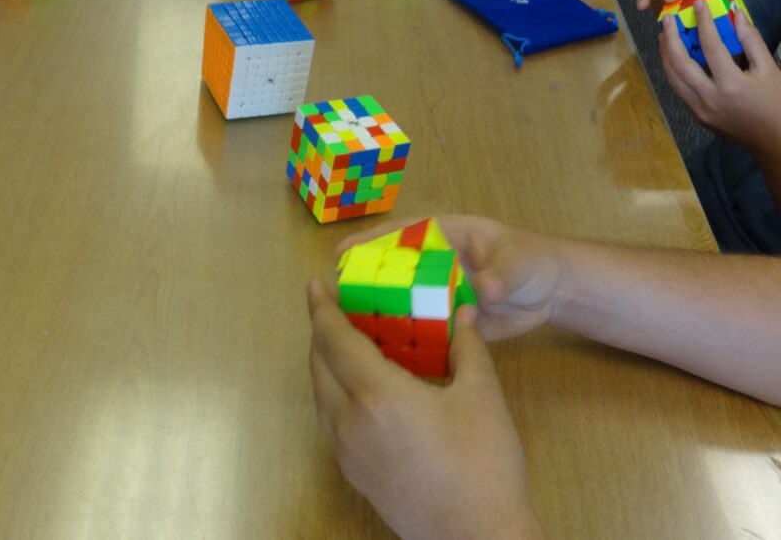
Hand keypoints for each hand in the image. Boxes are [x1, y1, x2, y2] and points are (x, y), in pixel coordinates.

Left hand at [307, 280, 542, 539]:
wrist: (478, 538)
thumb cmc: (484, 465)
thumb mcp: (482, 396)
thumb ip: (467, 347)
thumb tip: (464, 311)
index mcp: (377, 395)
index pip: (334, 339)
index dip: (322, 308)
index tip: (315, 284)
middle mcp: (349, 421)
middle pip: (318, 364)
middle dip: (321, 331)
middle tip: (335, 306)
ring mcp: (345, 451)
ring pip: (320, 393)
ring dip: (325, 361)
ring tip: (346, 339)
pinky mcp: (352, 473)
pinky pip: (329, 419)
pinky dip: (334, 390)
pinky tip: (359, 385)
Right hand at [338, 216, 564, 341]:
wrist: (555, 293)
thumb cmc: (533, 260)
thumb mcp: (519, 261)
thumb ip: (502, 273)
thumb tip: (485, 287)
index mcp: (444, 237)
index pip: (401, 234)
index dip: (370, 242)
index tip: (342, 254)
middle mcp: (434, 265)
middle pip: (392, 271)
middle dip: (364, 282)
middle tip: (335, 300)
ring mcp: (439, 294)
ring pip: (402, 302)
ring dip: (379, 314)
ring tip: (347, 330)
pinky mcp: (449, 323)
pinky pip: (421, 330)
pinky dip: (405, 341)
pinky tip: (383, 357)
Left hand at [660, 0, 780, 155]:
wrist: (775, 141)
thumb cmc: (777, 103)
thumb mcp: (770, 69)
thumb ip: (751, 41)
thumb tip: (736, 14)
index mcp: (731, 84)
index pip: (711, 45)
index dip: (703, 21)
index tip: (698, 5)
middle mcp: (709, 98)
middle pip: (679, 63)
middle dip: (670, 38)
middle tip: (667, 19)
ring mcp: (700, 110)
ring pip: (673, 78)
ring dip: (666, 55)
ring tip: (664, 36)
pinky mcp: (697, 116)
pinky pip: (680, 90)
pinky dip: (674, 71)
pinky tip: (674, 58)